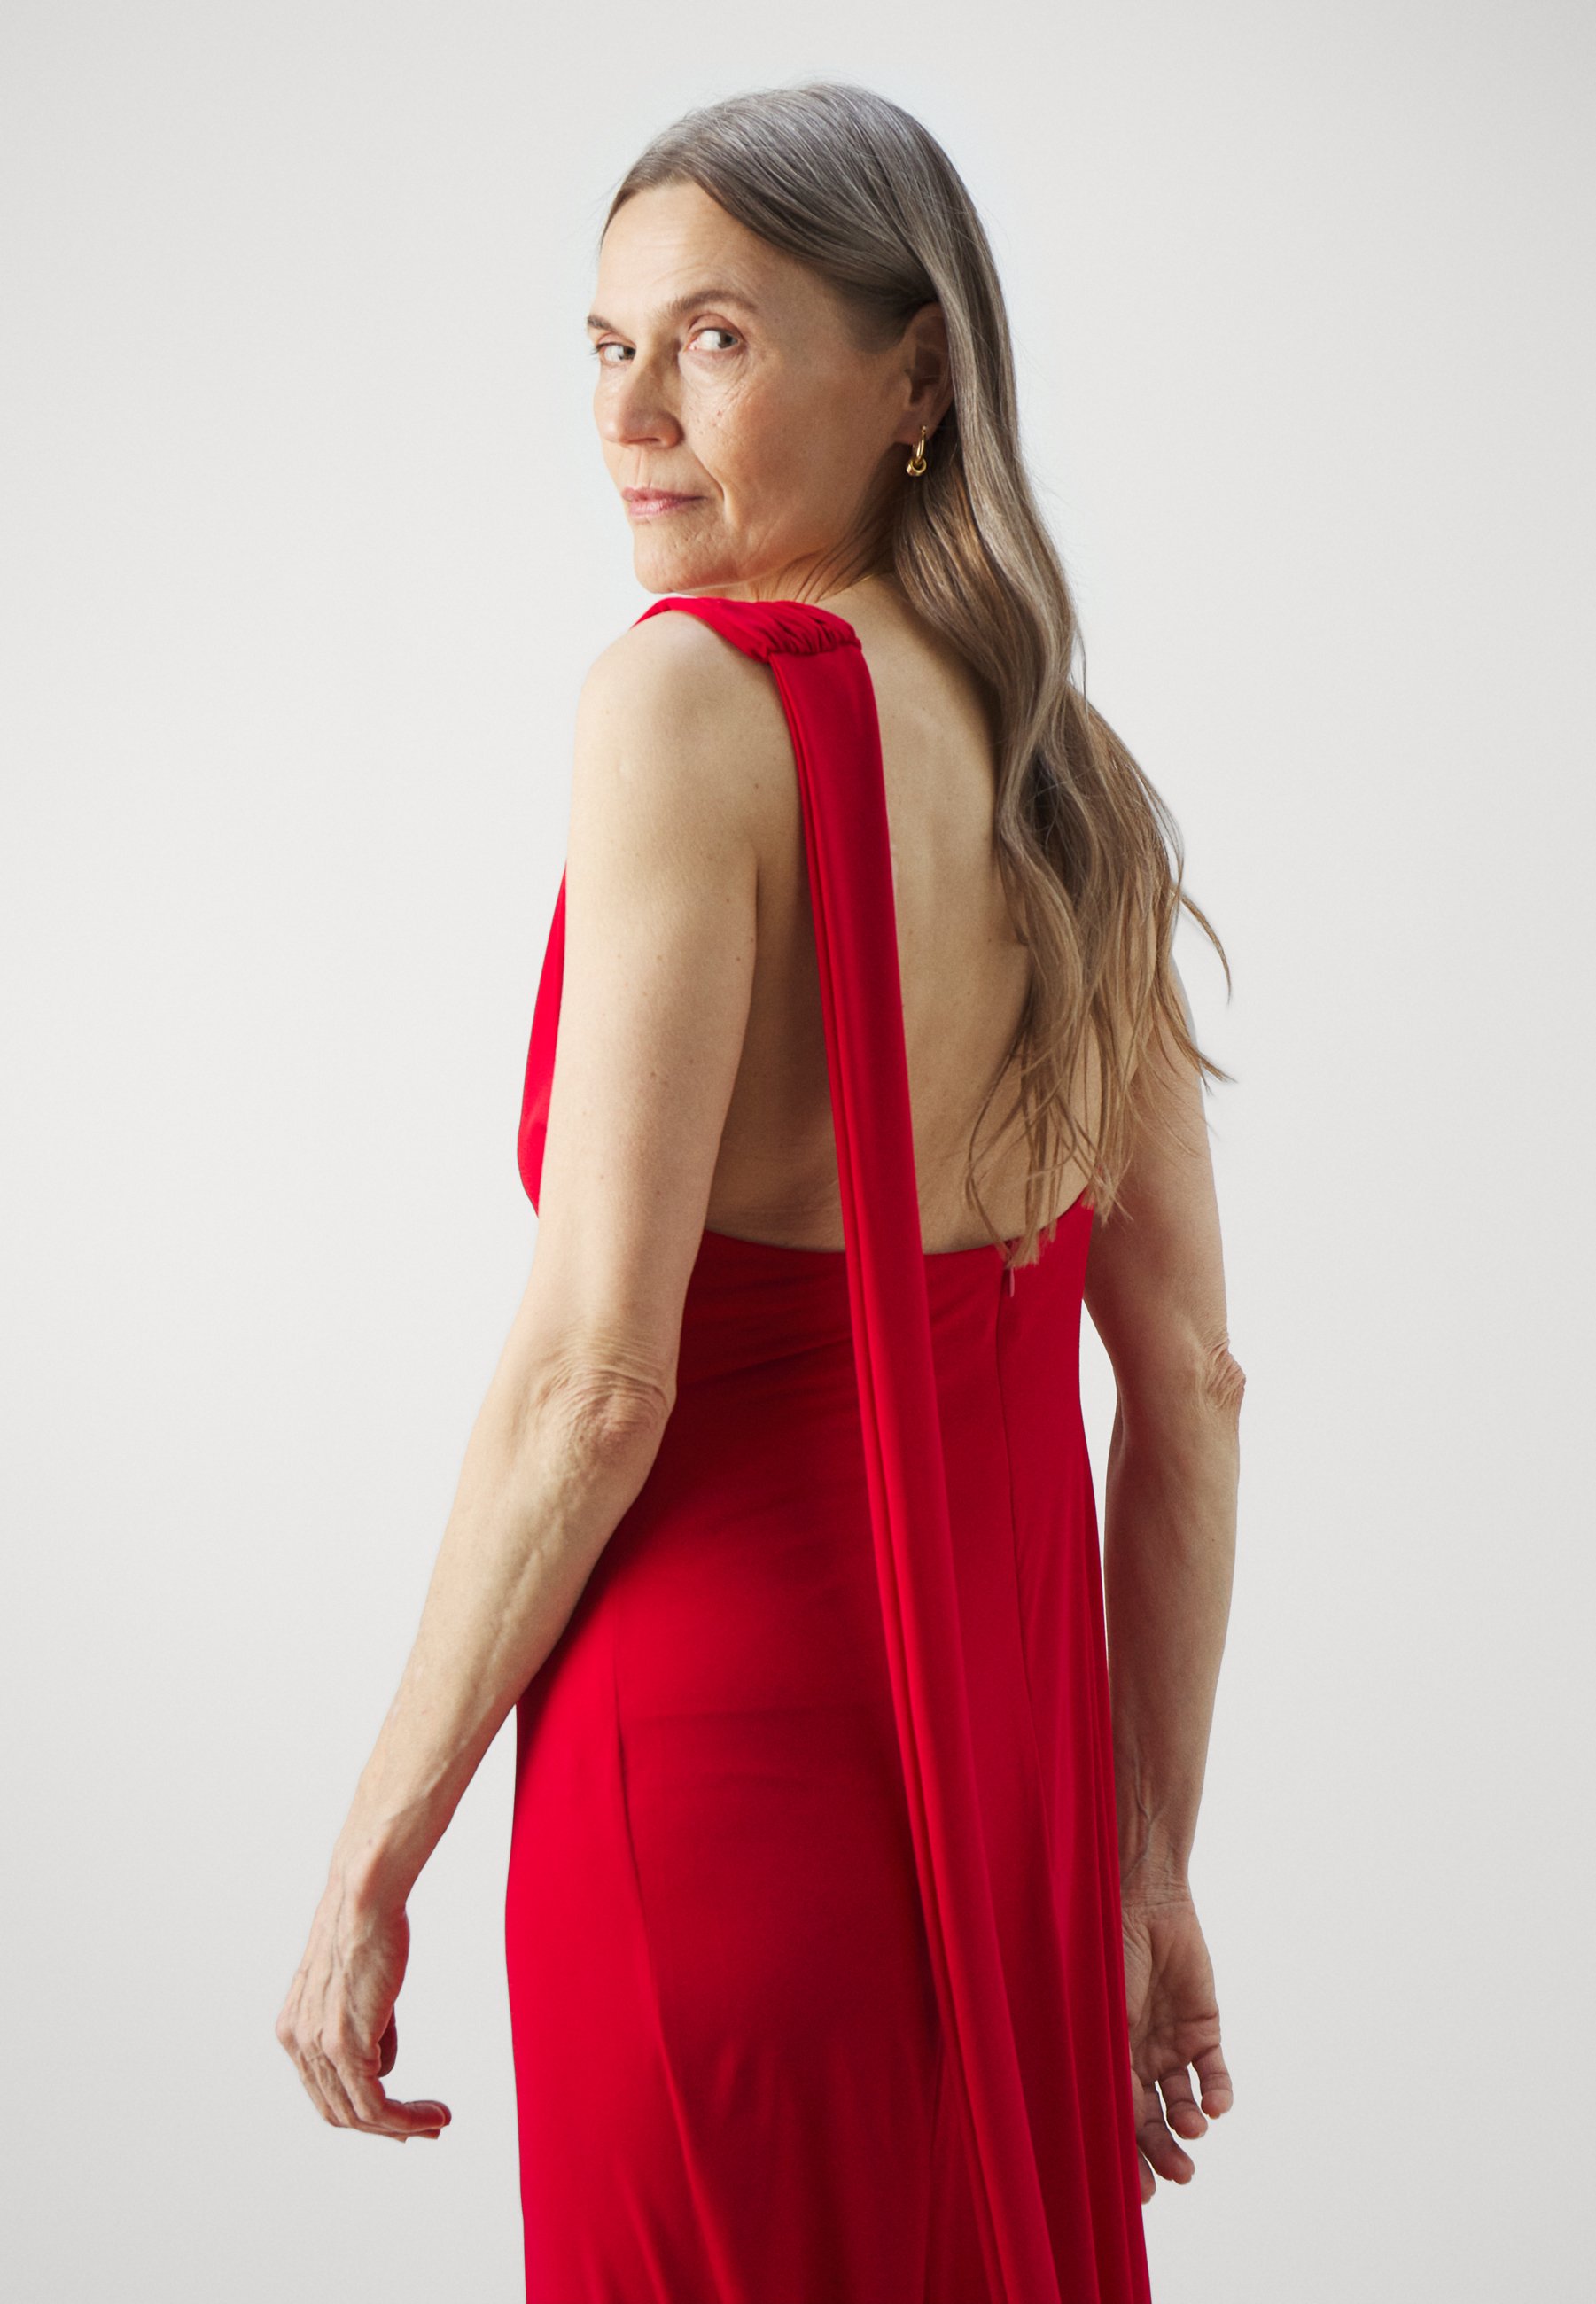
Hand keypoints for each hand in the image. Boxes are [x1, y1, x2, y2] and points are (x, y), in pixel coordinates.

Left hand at [275, 1873, 451, 2140]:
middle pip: (338, 2111)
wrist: (364, 1895)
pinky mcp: (344, 2044)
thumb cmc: (368, 1924)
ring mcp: (318, 2045)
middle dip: (382, 2128)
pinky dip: (405, 2119)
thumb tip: (383, 2065)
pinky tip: (432, 2115)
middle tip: (421, 2130)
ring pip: (358, 2114)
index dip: (362, 2111)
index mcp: (295, 2027)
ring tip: (437, 2122)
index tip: (398, 2119)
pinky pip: (375, 2104)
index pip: (325, 2089)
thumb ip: (367, 2027)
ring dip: (402, 2126)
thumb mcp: (360, 1985)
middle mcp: (298, 2041)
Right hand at [1120, 1891, 1232, 2202]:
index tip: (1139, 2195)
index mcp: (1103, 2056)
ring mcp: (1170, 2043)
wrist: (1143, 1899)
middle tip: (1180, 2177)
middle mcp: (1136, 2057)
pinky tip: (1215, 2107)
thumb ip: (1098, 2063)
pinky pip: (1213, 2073)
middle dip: (1163, 2153)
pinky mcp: (1203, 2027)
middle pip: (1151, 2122)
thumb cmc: (1105, 1952)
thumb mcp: (1094, 2014)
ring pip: (1184, 2104)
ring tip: (1192, 2129)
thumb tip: (1092, 2125)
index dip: (1126, 2158)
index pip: (1114, 2119)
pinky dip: (1218, 2094)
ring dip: (1190, 2125)